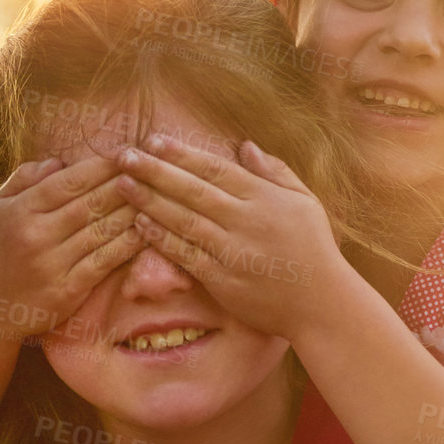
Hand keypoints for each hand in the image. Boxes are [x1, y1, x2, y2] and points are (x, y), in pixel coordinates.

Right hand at [0, 156, 143, 341]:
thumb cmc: (0, 247)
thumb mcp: (0, 207)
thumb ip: (26, 178)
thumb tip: (59, 159)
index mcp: (20, 210)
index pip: (70, 181)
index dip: (102, 166)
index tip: (128, 154)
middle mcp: (35, 235)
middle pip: (92, 203)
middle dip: (126, 184)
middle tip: (153, 170)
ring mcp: (52, 264)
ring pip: (104, 230)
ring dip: (135, 211)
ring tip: (158, 195)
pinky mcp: (68, 290)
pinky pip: (107, 260)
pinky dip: (130, 243)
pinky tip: (149, 230)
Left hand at [113, 134, 344, 341]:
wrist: (321, 303)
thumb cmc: (314, 248)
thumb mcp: (306, 201)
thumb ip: (276, 172)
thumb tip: (245, 145)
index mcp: (266, 198)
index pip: (216, 169)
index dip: (183, 154)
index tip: (154, 140)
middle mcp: (246, 221)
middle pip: (193, 190)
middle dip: (155, 171)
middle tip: (125, 155)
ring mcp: (233, 251)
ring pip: (184, 220)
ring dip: (149, 200)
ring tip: (122, 183)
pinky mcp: (222, 280)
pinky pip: (185, 254)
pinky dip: (161, 238)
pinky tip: (139, 224)